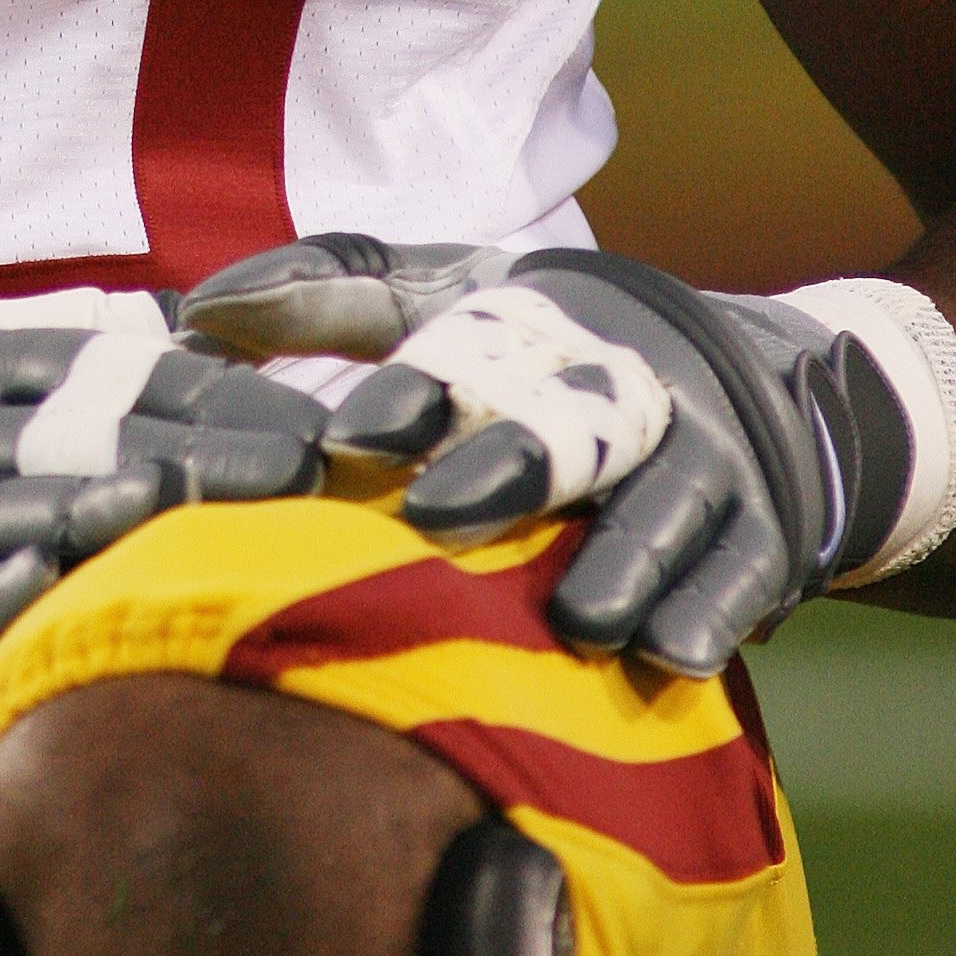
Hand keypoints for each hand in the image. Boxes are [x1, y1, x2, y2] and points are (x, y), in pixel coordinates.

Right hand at [0, 324, 327, 724]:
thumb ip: (74, 366)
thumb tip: (196, 328)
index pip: (116, 371)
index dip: (215, 394)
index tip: (314, 422)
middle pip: (81, 435)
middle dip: (194, 450)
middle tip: (300, 469)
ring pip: (3, 509)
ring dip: (90, 509)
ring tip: (174, 509)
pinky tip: (39, 589)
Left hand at [178, 237, 911, 676]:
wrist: (758, 388)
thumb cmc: (552, 357)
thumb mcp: (455, 302)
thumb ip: (331, 300)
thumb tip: (193, 311)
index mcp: (536, 323)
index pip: (467, 351)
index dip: (409, 391)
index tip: (348, 433)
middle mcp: (619, 387)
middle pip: (563, 426)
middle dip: (509, 467)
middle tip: (439, 515)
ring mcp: (699, 461)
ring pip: (661, 508)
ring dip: (618, 561)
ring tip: (572, 620)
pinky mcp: (762, 535)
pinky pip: (739, 575)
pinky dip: (708, 613)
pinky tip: (669, 655)